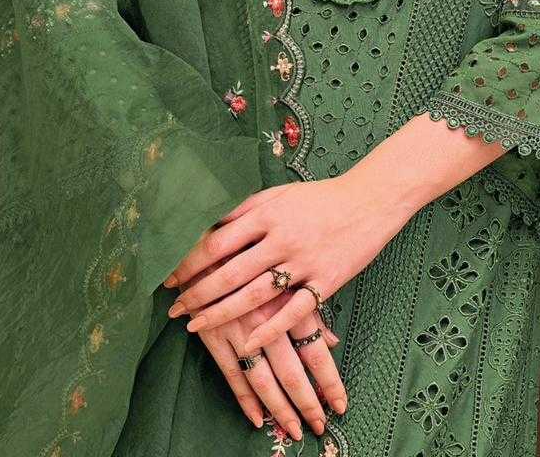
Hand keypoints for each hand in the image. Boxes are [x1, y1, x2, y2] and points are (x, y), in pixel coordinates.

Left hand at [163, 171, 410, 352]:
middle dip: (196, 293)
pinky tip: (248, 345)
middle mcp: (282, 238)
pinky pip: (293, 312)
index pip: (217, 241)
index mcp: (267, 213)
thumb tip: (207, 225)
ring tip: (195, 326)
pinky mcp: (326, 281)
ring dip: (220, 314)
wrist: (370, 199)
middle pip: (229, 272)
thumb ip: (245, 209)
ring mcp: (304, 261)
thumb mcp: (279, 194)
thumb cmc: (320, 198)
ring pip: (254, 295)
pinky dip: (269, 331)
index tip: (169, 276)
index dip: (189, 261)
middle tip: (173, 309)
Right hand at [178, 263, 346, 435]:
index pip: (315, 350)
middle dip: (306, 403)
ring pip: (263, 379)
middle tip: (318, 427)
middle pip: (291, 371)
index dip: (328, 381)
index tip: (340, 405)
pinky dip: (244, 400)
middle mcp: (266, 318)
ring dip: (279, 408)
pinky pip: (232, 374)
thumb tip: (333, 341)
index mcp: (289, 299)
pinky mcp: (214, 334)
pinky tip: (257, 420)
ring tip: (294, 429)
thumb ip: (309, 306)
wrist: (206, 234)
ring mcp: (239, 329)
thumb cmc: (256, 249)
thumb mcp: (288, 266)